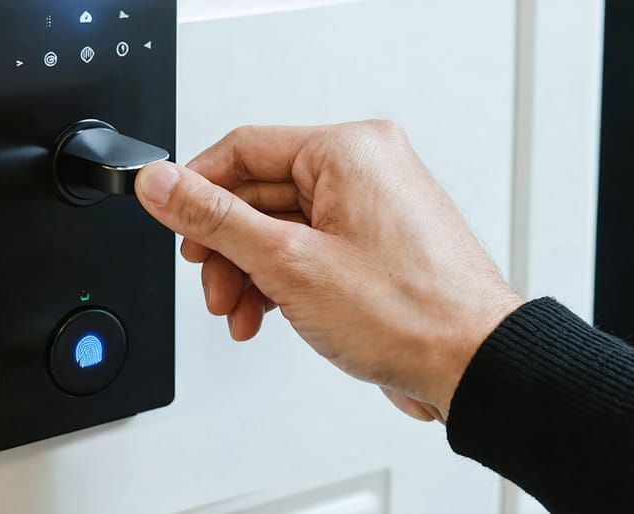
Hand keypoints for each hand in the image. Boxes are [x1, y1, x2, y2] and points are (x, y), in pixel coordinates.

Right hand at [135, 121, 523, 421]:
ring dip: (250, 272)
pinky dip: (281, 280)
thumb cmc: (410, 313)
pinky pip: (309, 248)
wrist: (472, 365)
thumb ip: (215, 219)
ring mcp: (372, 209)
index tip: (169, 217)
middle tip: (212, 284)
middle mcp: (365, 170)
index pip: (244, 149)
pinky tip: (265, 315)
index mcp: (350, 150)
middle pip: (260, 194)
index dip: (197, 187)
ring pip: (281, 227)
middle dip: (227, 248)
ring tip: (238, 312)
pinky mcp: (374, 245)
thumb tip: (161, 185)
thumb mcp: (289, 262)